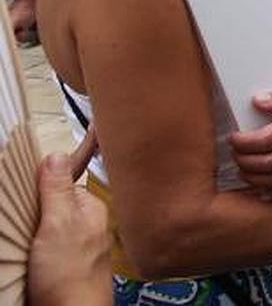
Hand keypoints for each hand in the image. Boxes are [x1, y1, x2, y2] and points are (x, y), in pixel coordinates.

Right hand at [29, 150, 109, 305]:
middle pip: (50, 205)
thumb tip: (56, 155)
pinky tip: (25, 254)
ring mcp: (73, 247)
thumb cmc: (71, 277)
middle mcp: (85, 225)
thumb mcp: (60, 224)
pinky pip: (41, 249)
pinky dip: (30, 250)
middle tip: (21, 219)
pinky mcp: (60, 266)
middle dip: (32, 209)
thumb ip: (58, 191)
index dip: (40, 182)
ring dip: (28, 231)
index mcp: (90, 209)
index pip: (62, 182)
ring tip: (24, 240)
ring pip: (43, 228)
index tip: (21, 184)